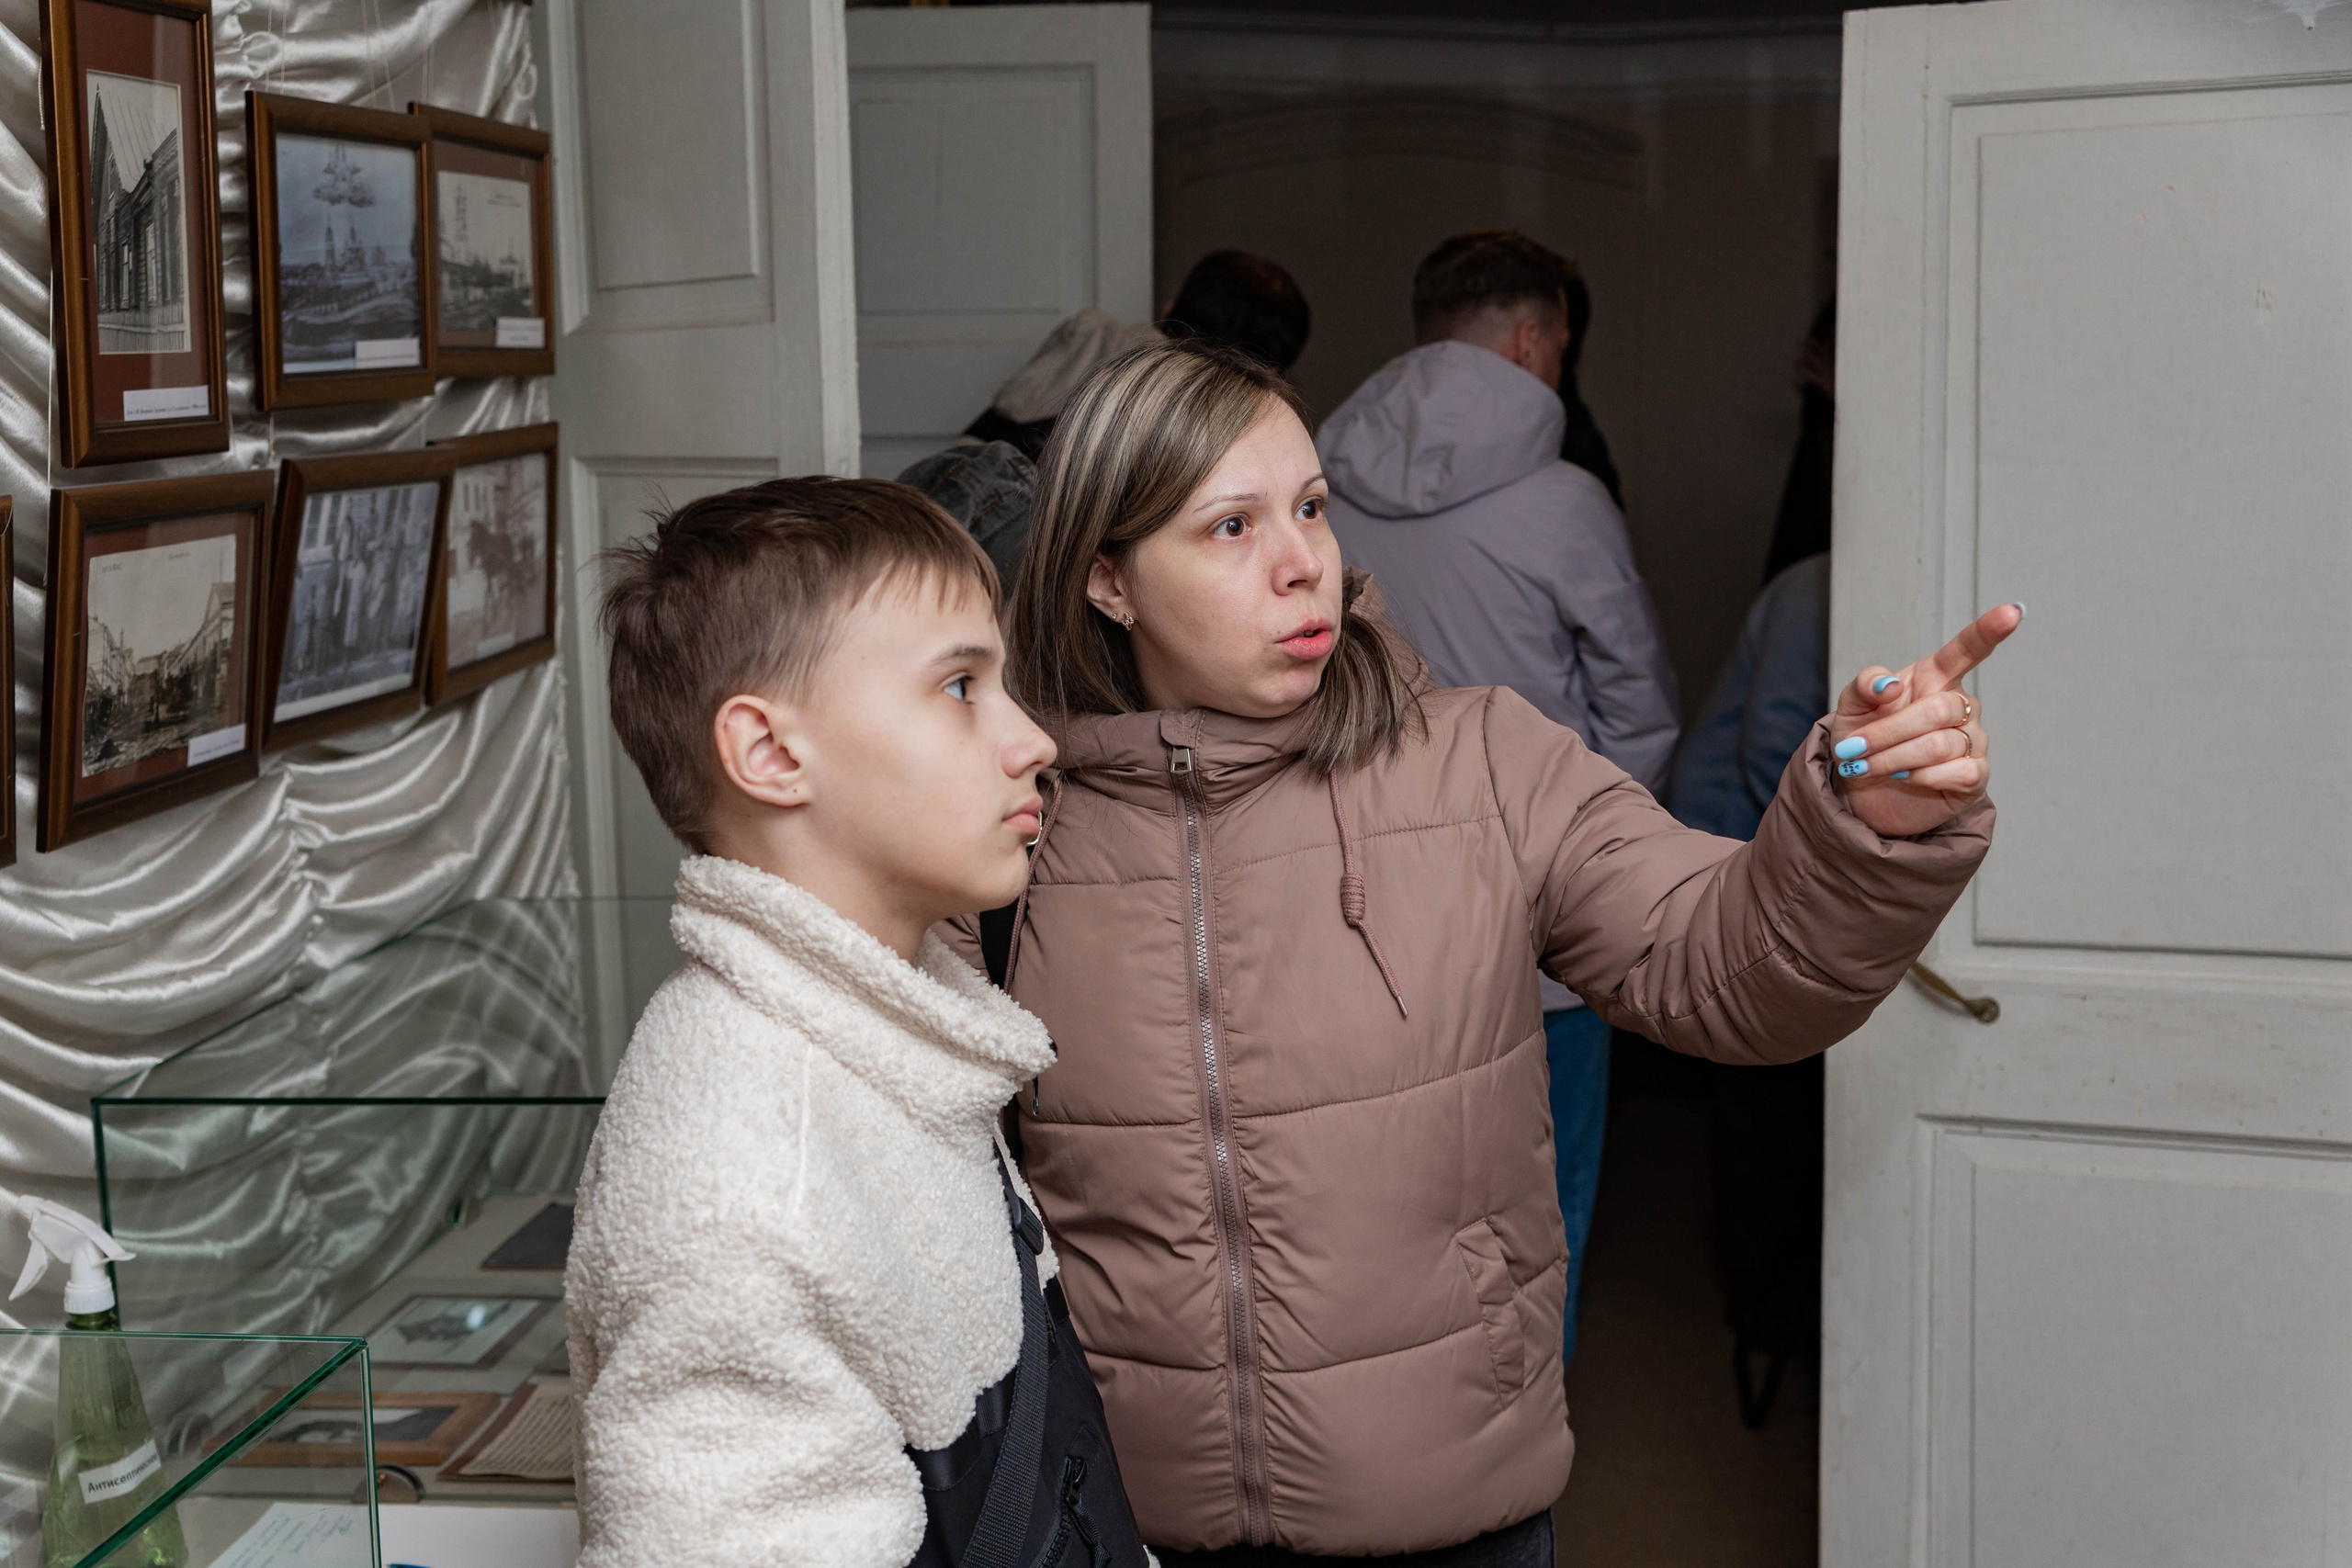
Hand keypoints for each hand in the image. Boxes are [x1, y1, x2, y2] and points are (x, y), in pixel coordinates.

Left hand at [1827, 603, 2024, 837]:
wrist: (1861, 792)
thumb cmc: (1863, 740)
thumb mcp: (1851, 707)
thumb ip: (1865, 685)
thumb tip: (1890, 685)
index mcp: (1935, 678)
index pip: (1968, 649)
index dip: (1989, 631)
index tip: (2013, 612)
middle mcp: (1961, 705)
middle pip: (1938, 710)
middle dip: (1888, 732)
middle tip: (1855, 748)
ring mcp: (1972, 741)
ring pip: (1941, 744)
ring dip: (1894, 757)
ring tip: (1866, 766)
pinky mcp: (1974, 776)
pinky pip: (1959, 772)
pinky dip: (1922, 777)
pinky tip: (1905, 778)